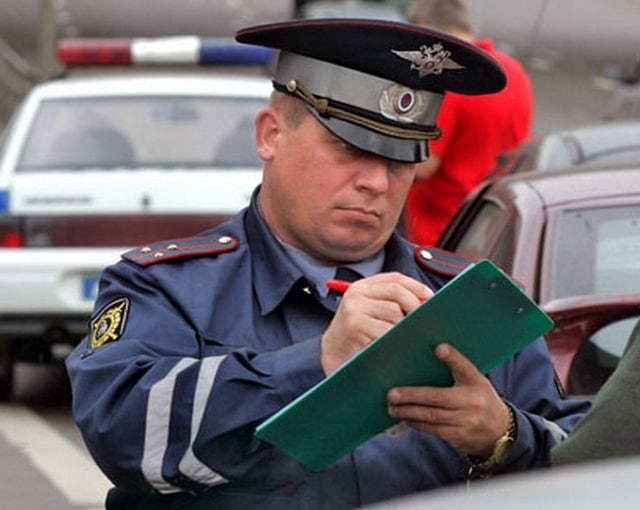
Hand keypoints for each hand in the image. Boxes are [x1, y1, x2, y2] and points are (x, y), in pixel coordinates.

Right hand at [320, 272, 431, 375]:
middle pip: (397, 292)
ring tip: (403, 336)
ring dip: (403, 326)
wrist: (331, 353)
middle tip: (424, 320)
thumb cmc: (356, 334)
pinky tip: (395, 344)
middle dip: (415, 306)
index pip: (395, 278)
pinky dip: (395, 338)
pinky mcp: (356, 326)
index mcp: (362, 286)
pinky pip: (387, 330)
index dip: (417, 287)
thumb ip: (391, 301)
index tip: (431, 298)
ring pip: (394, 313)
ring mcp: (355, 309)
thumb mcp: (369, 311)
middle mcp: (356, 293)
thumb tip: (425, 301)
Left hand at [387, 343, 510, 457]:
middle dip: (411, 396)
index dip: (452, 357)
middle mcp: (472, 402)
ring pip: (431, 416)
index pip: (464, 367)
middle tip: (392, 394)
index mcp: (476, 382)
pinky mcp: (458, 437)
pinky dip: (416, 423)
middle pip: (436, 397)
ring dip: (408, 412)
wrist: (500, 431)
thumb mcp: (475, 381)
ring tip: (393, 408)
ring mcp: (465, 421)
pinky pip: (432, 429)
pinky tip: (405, 418)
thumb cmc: (480, 399)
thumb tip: (432, 352)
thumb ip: (456, 369)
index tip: (438, 347)